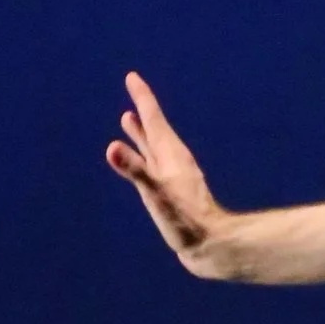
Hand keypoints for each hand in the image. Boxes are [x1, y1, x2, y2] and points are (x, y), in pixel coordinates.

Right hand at [106, 70, 228, 271]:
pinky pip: (154, 166)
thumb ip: (135, 170)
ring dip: (141, 132)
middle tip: (134, 89)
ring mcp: (173, 177)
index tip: (133, 77)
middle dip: (142, 109)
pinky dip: (145, 156)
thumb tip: (112, 147)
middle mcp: (173, 162)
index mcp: (170, 156)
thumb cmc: (186, 222)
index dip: (142, 98)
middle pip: (154, 129)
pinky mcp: (173, 193)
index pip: (153, 120)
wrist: (212, 247)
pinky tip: (143, 162)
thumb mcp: (156, 194)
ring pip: (153, 147)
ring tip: (129, 119)